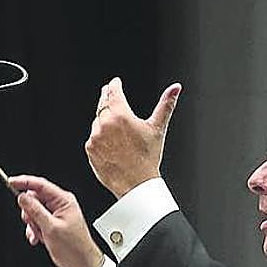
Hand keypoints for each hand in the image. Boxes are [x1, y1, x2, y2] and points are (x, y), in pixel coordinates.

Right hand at [9, 175, 105, 266]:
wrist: (81, 264)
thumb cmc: (74, 247)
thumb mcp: (51, 228)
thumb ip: (35, 210)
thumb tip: (23, 197)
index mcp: (64, 201)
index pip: (40, 185)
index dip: (24, 182)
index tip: (11, 182)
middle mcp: (60, 205)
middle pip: (35, 199)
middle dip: (29, 212)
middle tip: (32, 222)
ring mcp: (56, 215)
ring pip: (34, 212)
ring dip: (32, 224)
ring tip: (39, 234)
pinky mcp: (52, 224)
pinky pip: (37, 221)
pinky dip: (34, 230)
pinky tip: (38, 238)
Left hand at [86, 77, 180, 197]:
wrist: (136, 184)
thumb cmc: (148, 157)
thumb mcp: (157, 128)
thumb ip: (166, 104)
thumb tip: (176, 87)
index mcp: (121, 115)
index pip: (113, 91)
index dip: (114, 85)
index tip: (115, 82)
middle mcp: (105, 124)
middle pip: (102, 104)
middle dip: (107, 99)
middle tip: (109, 95)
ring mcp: (95, 137)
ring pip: (97, 122)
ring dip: (104, 121)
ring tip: (117, 131)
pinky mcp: (90, 149)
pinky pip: (93, 137)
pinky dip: (99, 137)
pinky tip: (111, 144)